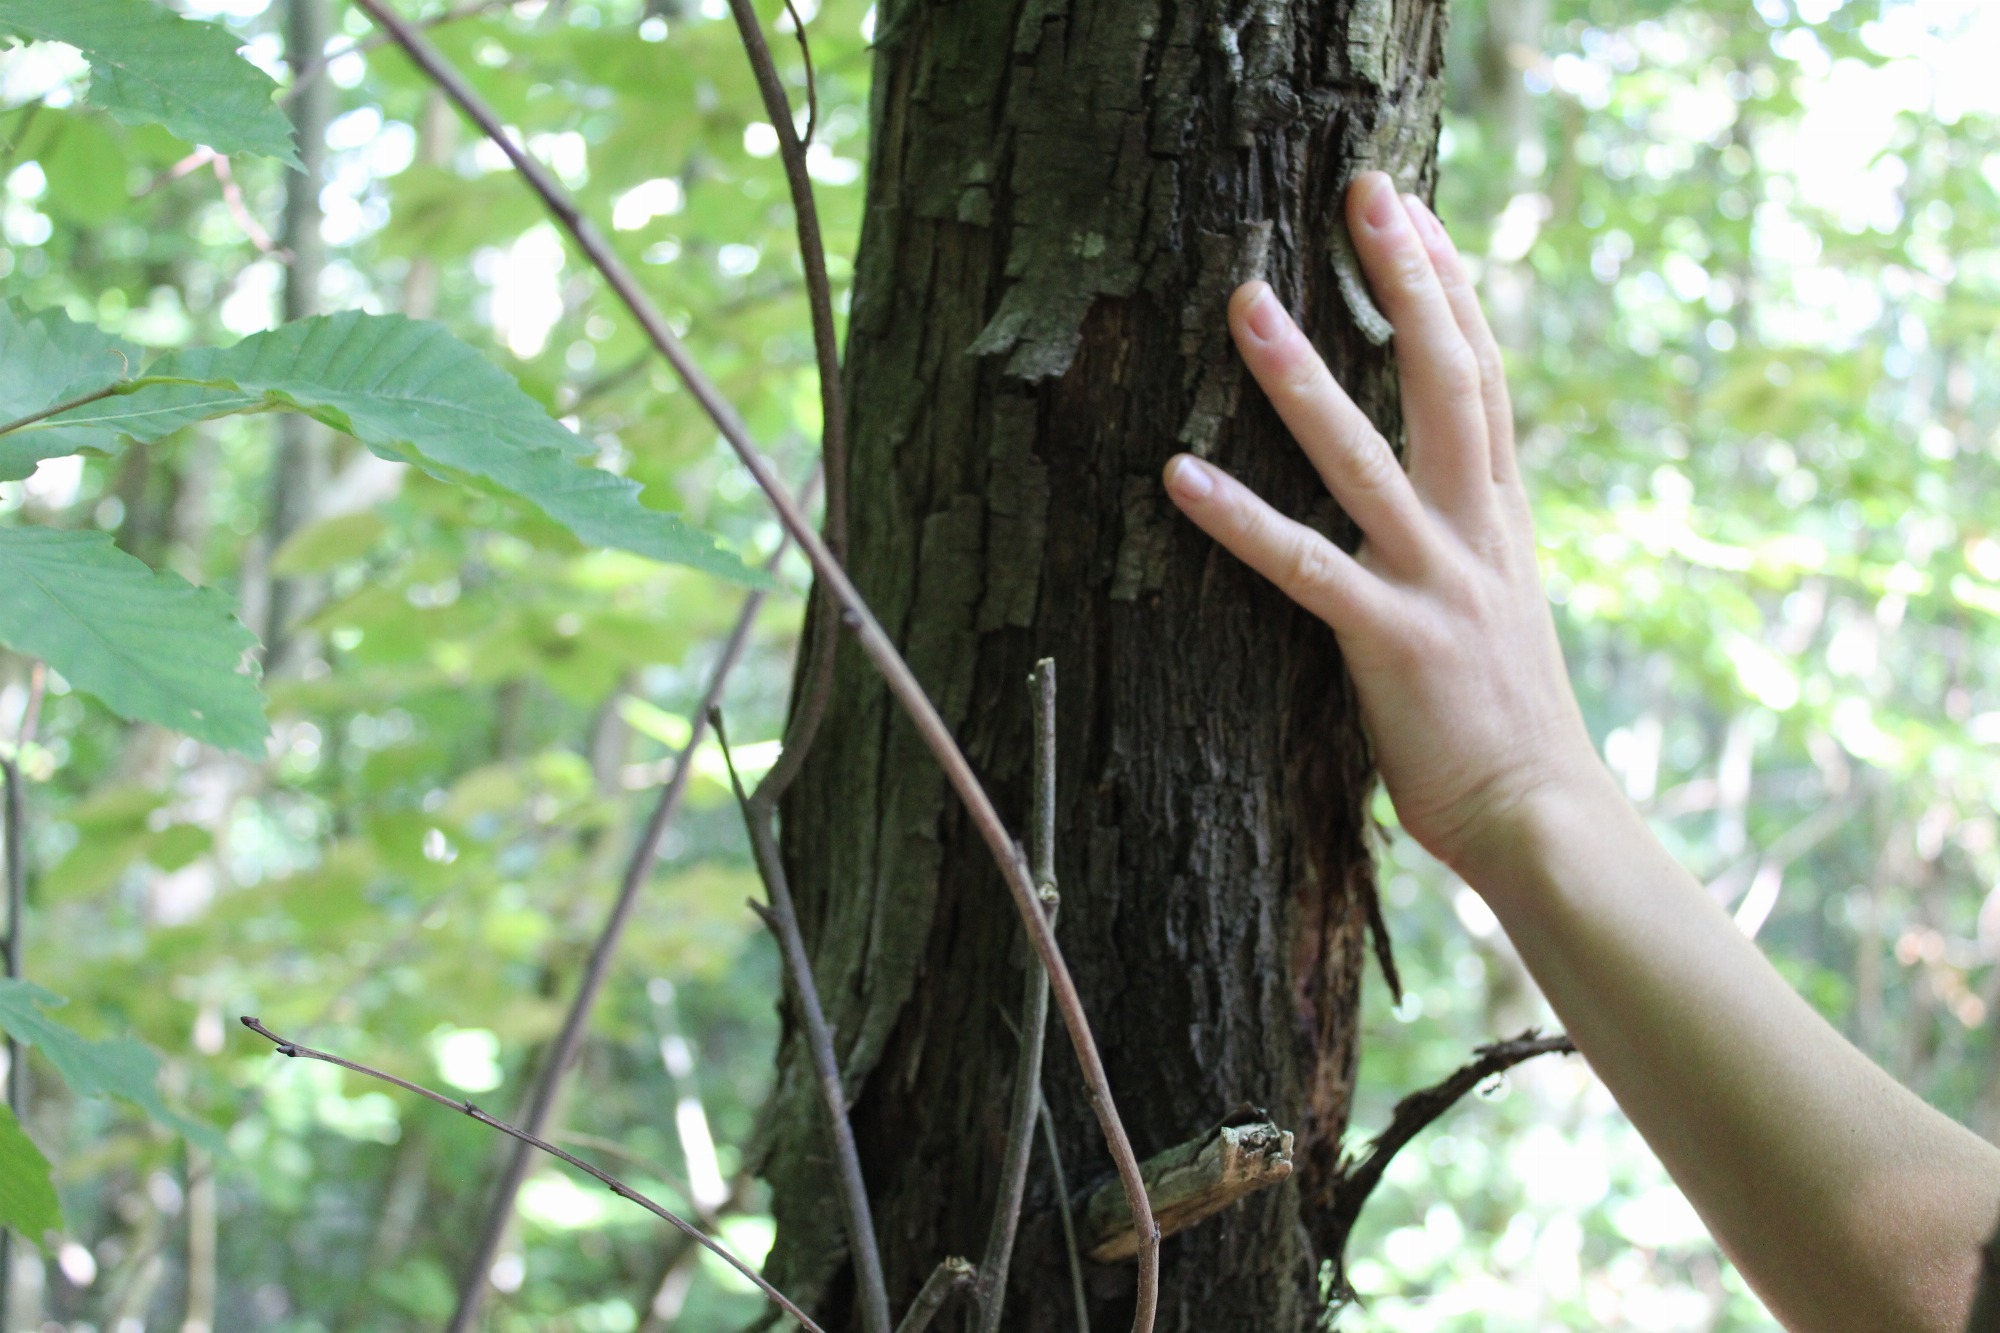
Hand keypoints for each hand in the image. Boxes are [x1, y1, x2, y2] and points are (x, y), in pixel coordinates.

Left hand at [1162, 171, 1602, 880]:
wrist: (1548, 821)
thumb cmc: (1511, 729)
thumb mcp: (1501, 611)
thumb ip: (1469, 544)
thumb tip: (1437, 502)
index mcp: (1504, 520)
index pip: (1486, 377)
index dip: (1452, 289)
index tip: (1412, 214)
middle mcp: (1479, 532)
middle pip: (1449, 380)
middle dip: (1406, 281)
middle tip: (1360, 192)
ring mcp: (1438, 583)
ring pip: (1365, 457)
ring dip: (1302, 375)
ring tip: (1244, 299)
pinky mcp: (1392, 644)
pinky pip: (1304, 570)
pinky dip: (1241, 520)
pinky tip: (1178, 475)